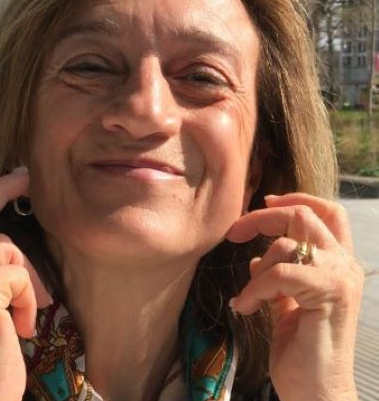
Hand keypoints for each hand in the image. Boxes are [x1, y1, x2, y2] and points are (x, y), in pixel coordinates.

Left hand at [226, 193, 363, 400]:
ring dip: (256, 271)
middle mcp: (344, 265)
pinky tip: (244, 307)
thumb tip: (256, 258)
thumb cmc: (302, 350)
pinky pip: (280, 274)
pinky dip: (256, 288)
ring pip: (287, 244)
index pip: (326, 212)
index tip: (265, 202)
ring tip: (246, 298)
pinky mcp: (329, 293)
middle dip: (264, 218)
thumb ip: (278, 279)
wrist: (317, 392)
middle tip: (235, 233)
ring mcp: (340, 277)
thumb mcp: (286, 305)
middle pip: (305, 215)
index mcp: (336, 263)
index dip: (295, 199)